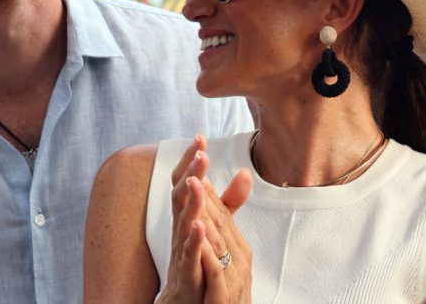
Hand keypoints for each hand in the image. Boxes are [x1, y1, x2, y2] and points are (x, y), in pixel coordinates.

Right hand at [157, 136, 252, 302]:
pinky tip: (198, 226)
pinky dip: (192, 240)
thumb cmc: (198, 262)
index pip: (186, 182)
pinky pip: (188, 255)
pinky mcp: (186, 274)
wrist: (186, 302)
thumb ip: (228, 201)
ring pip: (182, 221)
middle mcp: (181, 229)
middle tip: (200, 151)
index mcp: (188, 216)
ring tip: (196, 179)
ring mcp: (181, 250)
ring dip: (190, 200)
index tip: (200, 138)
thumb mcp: (215, 225)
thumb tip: (244, 172)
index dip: (192, 161)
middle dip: (190, 172)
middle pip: (181, 195)